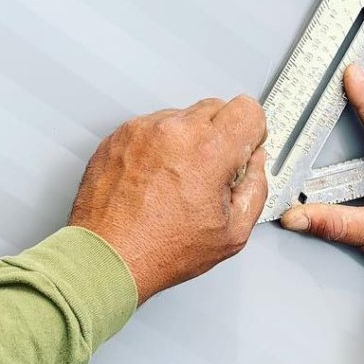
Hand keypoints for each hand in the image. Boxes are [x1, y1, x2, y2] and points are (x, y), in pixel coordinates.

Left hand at [70, 96, 267, 303]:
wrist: (107, 256)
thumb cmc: (160, 250)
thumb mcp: (232, 233)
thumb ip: (255, 188)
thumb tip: (255, 165)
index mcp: (208, 151)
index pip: (248, 109)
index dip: (252, 131)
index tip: (244, 147)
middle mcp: (174, 131)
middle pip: (217, 107)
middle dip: (221, 136)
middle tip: (210, 172)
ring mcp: (143, 130)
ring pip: (182, 117)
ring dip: (187, 140)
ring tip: (176, 181)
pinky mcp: (119, 135)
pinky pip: (151, 128)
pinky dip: (158, 147)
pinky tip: (154, 179)